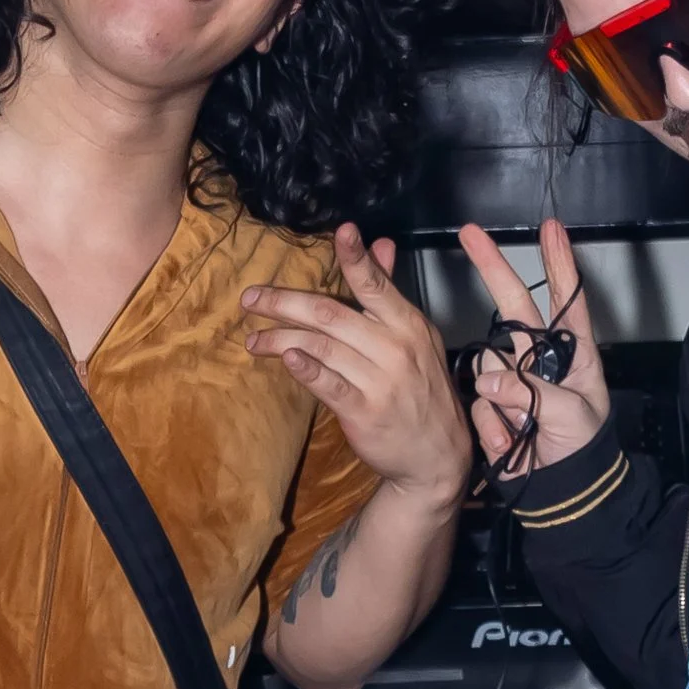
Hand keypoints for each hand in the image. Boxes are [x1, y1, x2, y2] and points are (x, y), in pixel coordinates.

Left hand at [242, 224, 472, 502]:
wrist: (437, 457)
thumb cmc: (421, 391)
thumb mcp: (417, 338)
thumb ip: (390, 292)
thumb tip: (382, 244)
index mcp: (407, 325)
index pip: (376, 285)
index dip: (357, 257)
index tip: (341, 231)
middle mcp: (395, 348)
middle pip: (331, 314)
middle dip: (284, 303)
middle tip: (250, 299)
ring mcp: (380, 381)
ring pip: (322, 347)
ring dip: (281, 338)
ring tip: (254, 340)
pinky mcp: (364, 412)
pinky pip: (329, 385)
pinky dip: (306, 369)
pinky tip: (286, 358)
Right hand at [458, 219, 613, 476]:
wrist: (562, 493)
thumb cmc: (582, 450)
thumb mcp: (571, 416)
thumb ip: (531, 392)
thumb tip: (490, 381)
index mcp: (574, 356)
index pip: (567, 300)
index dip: (559, 264)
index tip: (551, 229)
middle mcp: (540, 360)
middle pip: (514, 306)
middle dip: (493, 268)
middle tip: (471, 233)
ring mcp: (513, 381)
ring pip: (489, 367)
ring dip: (505, 399)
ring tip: (528, 429)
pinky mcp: (492, 406)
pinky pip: (480, 403)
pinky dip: (494, 424)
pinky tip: (513, 441)